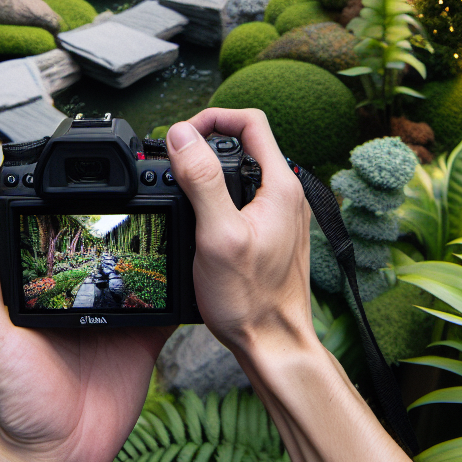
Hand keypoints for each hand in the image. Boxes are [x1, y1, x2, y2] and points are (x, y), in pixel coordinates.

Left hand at [0, 208, 171, 461]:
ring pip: (140, 276)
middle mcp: (84, 303)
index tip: (88, 189)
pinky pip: (166, 310)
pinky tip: (190, 268)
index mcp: (49, 295)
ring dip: (154, 256)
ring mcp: (117, 320)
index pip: (67, 249)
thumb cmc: (17, 399)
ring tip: (171, 222)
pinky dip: (179, 291)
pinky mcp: (144, 341)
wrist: (56, 456)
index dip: (76, 222)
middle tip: (144, 197)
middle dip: (123, 233)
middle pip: (109, 258)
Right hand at [164, 109, 316, 360]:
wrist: (273, 343)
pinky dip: (219, 194)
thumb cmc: (250, 299)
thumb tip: (182, 135)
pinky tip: (199, 216)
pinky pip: (245, 196)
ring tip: (181, 185)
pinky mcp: (273, 231)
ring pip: (243, 170)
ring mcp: (282, 213)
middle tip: (175, 160)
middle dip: (206, 143)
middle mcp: (287, 193)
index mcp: (280, 185)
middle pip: (245, 143)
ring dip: (210, 170)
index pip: (250, 122)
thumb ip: (201, 181)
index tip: (183, 135)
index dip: (212, 118)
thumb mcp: (217, 235)